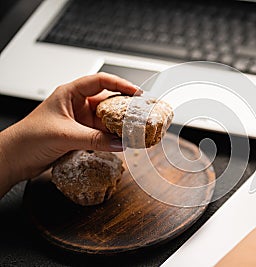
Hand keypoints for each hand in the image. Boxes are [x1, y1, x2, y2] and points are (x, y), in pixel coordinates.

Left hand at [0, 72, 141, 194]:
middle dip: (124, 108)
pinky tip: (120, 143)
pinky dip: (111, 138)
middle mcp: (76, 105)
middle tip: (140, 115)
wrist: (13, 160)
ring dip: (118, 126)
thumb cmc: (27, 139)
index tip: (137, 93)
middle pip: (107, 101)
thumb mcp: (65, 135)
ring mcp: (79, 121)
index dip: (121, 84)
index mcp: (70, 94)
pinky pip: (101, 134)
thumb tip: (120, 143)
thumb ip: (95, 139)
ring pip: (106, 119)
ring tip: (133, 131)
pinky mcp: (80, 135)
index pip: (101, 81)